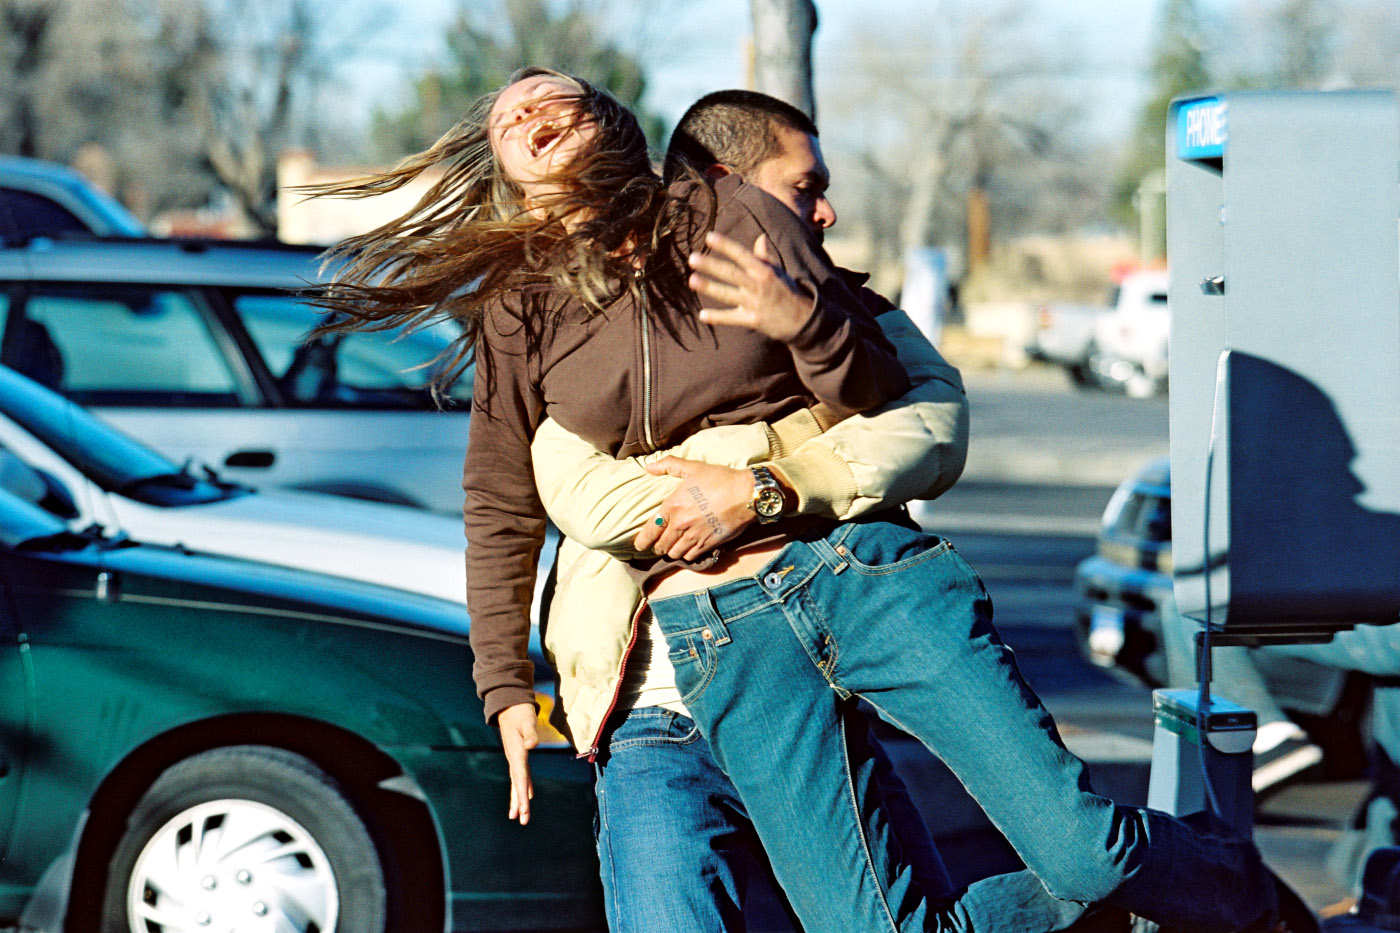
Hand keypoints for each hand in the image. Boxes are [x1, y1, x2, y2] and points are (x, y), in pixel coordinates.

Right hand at [497, 703, 537, 824]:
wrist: (509, 703)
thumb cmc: (520, 711)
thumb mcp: (527, 720)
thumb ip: (530, 733)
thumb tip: (531, 745)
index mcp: (516, 752)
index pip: (520, 778)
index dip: (522, 795)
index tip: (524, 810)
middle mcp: (514, 758)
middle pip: (517, 785)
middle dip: (520, 803)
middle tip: (522, 821)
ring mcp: (515, 757)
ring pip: (517, 782)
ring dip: (519, 799)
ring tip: (519, 816)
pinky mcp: (518, 754)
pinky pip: (521, 775)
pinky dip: (524, 787)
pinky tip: (529, 795)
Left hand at [632, 457, 757, 559]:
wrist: (746, 494)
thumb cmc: (720, 479)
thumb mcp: (693, 467)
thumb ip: (669, 465)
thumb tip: (649, 466)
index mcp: (672, 506)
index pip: (650, 531)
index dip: (641, 541)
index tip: (639, 545)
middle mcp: (680, 524)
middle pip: (660, 546)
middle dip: (658, 546)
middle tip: (660, 543)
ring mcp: (694, 536)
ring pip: (674, 554)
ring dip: (672, 551)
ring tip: (674, 546)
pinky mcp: (708, 545)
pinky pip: (690, 557)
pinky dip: (687, 555)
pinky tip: (689, 548)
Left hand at [689, 232, 813, 341]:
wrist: (804, 319)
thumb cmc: (787, 291)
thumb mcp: (779, 271)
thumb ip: (765, 256)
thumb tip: (760, 237)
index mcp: (764, 271)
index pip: (742, 255)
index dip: (725, 245)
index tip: (709, 236)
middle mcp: (758, 286)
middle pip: (731, 274)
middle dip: (711, 265)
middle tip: (692, 258)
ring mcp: (755, 304)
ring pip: (728, 295)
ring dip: (709, 287)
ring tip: (692, 280)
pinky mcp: (753, 320)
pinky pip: (732, 319)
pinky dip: (718, 317)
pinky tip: (702, 315)